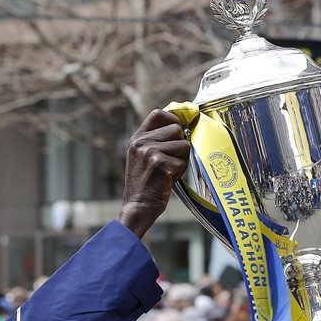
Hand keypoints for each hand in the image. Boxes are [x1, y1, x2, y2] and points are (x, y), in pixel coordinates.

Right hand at [119, 110, 189, 238]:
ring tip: (168, 172)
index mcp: (137, 138)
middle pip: (176, 129)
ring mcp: (149, 152)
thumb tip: (181, 127)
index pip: (158, 114)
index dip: (173, 118)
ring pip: (183, 145)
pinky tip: (167, 181)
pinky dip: (180, 174)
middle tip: (170, 161)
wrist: (137, 207)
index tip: (179, 130)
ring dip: (181, 161)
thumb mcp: (143, 157)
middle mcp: (141, 142)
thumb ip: (156, 141)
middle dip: (180, 145)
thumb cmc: (146, 185)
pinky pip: (183, 162)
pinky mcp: (159, 164)